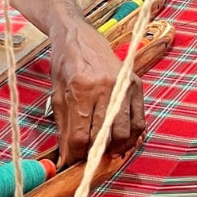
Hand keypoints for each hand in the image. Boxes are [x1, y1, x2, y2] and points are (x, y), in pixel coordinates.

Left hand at [49, 20, 145, 166]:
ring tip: (103, 152)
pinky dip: (132, 136)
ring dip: (114, 148)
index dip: (74, 154)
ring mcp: (124, 86)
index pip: (81, 135)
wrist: (78, 34)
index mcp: (82, 88)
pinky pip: (139, 120)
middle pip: (104, 137)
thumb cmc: (65, 62)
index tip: (69, 162)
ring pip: (124, 132)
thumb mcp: (57, 93)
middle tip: (85, 159)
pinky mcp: (136, 85)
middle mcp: (106, 87)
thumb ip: (64, 126)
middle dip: (93, 154)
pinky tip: (121, 141)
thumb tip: (67, 155)